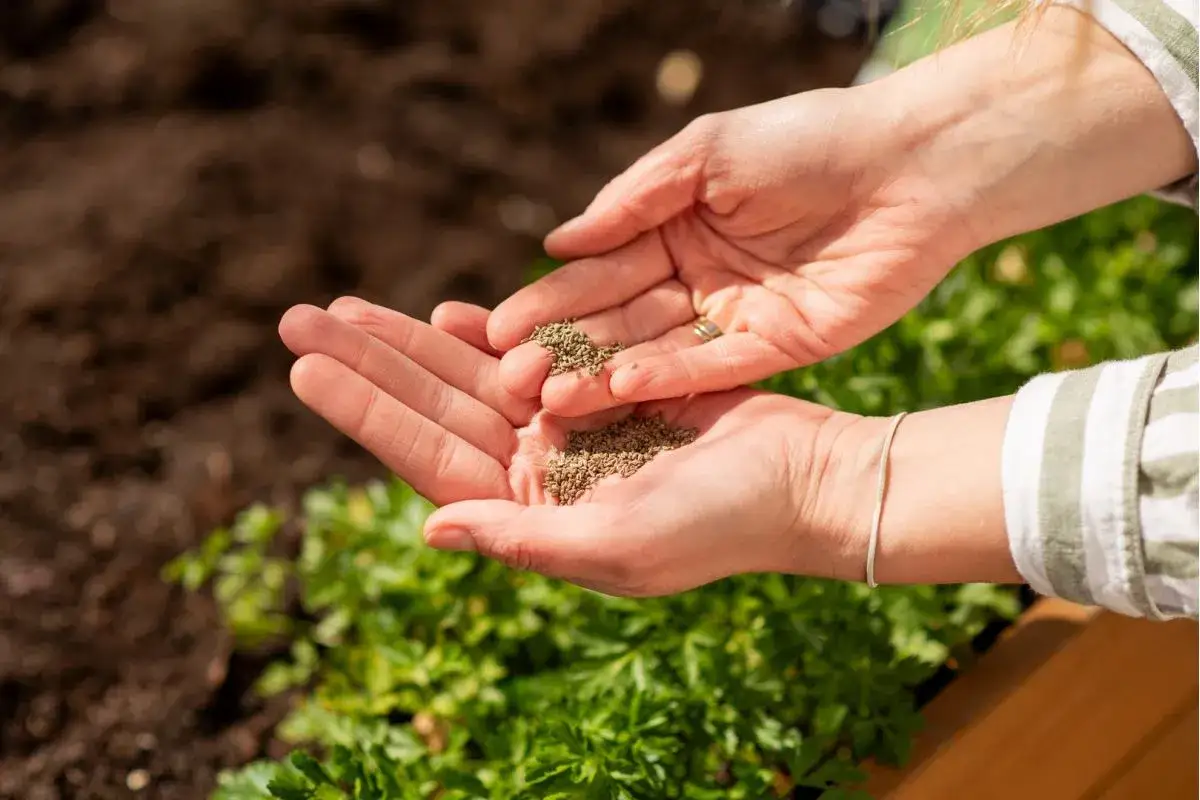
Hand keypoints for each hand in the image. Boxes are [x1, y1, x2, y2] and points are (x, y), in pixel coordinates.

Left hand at [278, 297, 866, 595]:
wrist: (804, 479)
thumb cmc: (721, 523)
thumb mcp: (619, 544)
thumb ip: (523, 538)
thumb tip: (428, 529)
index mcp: (532, 516)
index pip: (429, 458)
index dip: (366, 412)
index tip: (304, 368)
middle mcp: (538, 474)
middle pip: (433, 409)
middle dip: (368, 364)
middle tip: (297, 318)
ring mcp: (567, 429)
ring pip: (470, 376)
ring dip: (410, 342)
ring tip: (344, 308)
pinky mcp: (601, 388)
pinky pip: (530, 354)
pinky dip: (488, 334)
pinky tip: (443, 311)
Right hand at [478, 85, 973, 417]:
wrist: (909, 164)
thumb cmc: (805, 140)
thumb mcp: (706, 154)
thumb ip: (632, 201)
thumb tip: (559, 243)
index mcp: (676, 227)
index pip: (601, 270)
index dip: (552, 299)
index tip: (498, 327)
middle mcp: (698, 277)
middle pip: (620, 319)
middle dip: (565, 347)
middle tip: (509, 378)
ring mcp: (737, 316)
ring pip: (658, 351)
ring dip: (604, 374)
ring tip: (549, 397)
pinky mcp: (779, 347)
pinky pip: (713, 368)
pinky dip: (668, 378)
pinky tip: (619, 386)